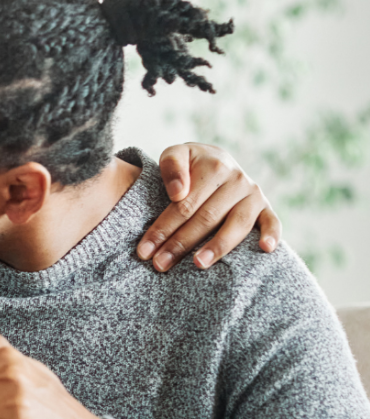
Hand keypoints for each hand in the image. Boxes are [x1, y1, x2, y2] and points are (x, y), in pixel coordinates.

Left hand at [137, 142, 281, 271]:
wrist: (215, 160)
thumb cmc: (189, 164)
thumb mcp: (176, 154)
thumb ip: (171, 165)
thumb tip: (178, 193)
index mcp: (214, 166)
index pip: (184, 204)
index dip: (163, 228)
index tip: (144, 250)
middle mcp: (237, 180)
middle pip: (206, 218)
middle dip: (180, 244)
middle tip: (160, 264)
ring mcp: (253, 195)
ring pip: (236, 225)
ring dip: (218, 246)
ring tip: (198, 264)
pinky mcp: (266, 207)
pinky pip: (273, 221)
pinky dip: (272, 234)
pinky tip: (265, 249)